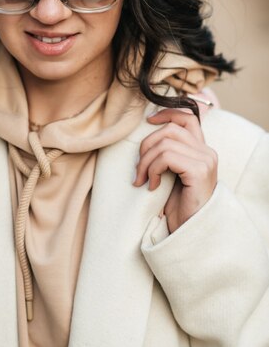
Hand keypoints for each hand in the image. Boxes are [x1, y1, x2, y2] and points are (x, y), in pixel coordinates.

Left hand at [133, 108, 217, 232]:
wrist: (190, 233)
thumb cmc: (178, 206)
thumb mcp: (170, 173)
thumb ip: (167, 153)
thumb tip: (147, 132)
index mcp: (201, 149)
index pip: (188, 117)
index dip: (166, 113)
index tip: (148, 121)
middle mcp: (207, 152)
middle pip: (170, 129)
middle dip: (146, 146)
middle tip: (138, 170)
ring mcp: (206, 161)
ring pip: (165, 143)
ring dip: (146, 162)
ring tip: (143, 180)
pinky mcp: (199, 171)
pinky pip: (167, 157)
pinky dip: (153, 170)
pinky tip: (153, 186)